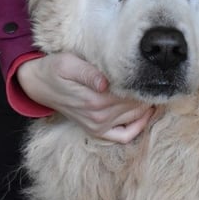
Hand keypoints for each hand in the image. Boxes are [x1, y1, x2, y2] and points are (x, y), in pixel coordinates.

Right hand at [16, 52, 153, 143]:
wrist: (39, 85)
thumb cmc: (55, 69)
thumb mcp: (67, 64)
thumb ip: (88, 72)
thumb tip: (105, 82)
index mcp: (95, 100)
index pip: (131, 94)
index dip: (144, 83)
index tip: (154, 72)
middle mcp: (99, 117)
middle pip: (136, 106)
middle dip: (148, 93)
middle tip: (159, 79)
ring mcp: (98, 127)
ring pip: (135, 118)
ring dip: (147, 106)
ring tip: (154, 90)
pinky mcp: (97, 131)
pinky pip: (124, 135)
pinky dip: (138, 126)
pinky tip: (145, 113)